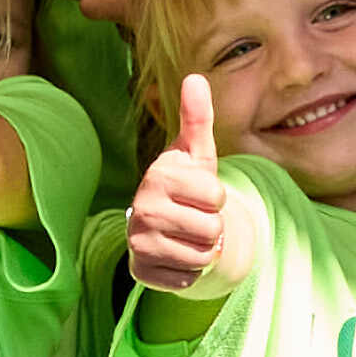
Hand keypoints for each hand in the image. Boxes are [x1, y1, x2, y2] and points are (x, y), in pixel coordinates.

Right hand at [123, 76, 253, 299]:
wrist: (159, 224)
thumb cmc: (185, 185)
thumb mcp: (195, 152)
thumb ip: (198, 117)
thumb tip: (195, 77)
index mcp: (159, 176)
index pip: (216, 196)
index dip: (216, 197)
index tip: (199, 193)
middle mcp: (143, 209)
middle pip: (211, 231)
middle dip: (212, 228)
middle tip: (193, 218)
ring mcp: (139, 242)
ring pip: (202, 257)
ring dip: (202, 250)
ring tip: (186, 236)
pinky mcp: (141, 271)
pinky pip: (186, 279)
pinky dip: (187, 271)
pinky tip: (175, 255)